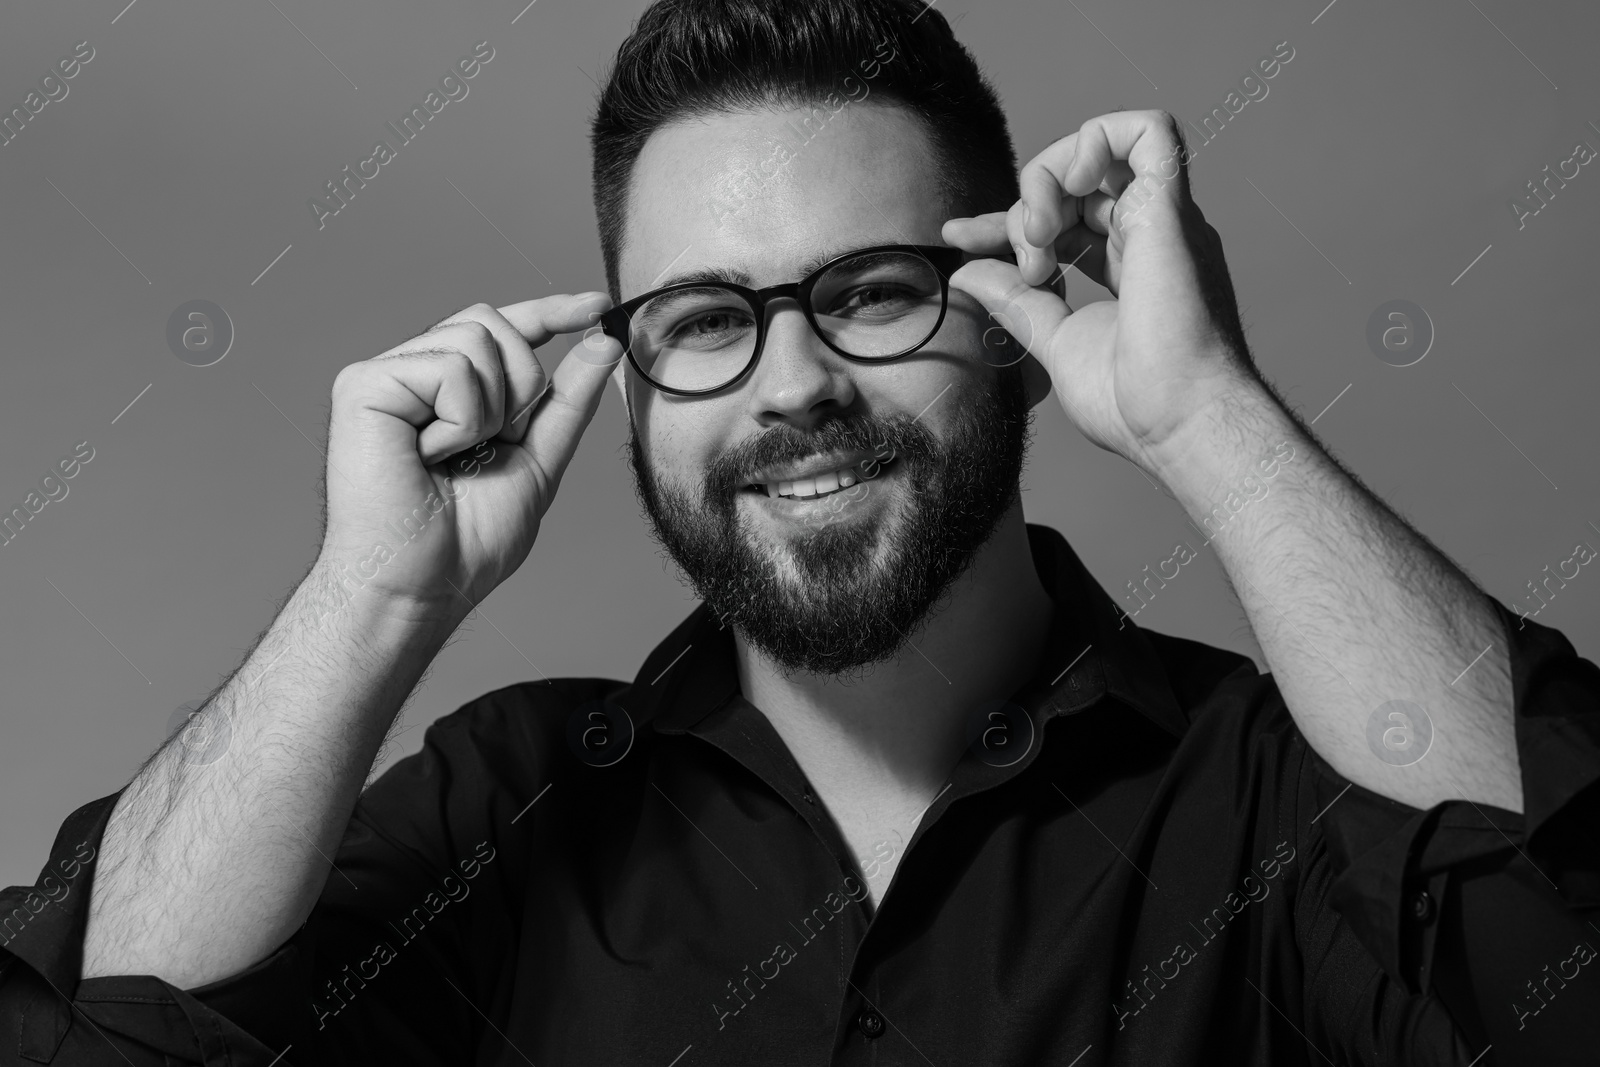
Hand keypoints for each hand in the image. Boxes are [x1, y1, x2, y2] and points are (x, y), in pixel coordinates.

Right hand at [321, 294, 620, 619]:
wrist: (421, 585)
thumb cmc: (466, 543)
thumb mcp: (538, 461)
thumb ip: (568, 401)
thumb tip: (603, 341)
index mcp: (448, 391)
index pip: (502, 329)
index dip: (550, 312)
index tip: (599, 306)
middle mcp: (413, 373)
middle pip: (493, 322)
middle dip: (521, 384)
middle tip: (494, 443)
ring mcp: (385, 375)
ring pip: (476, 337)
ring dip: (490, 409)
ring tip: (454, 456)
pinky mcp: (362, 384)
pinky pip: (448, 367)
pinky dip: (459, 421)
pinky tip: (429, 455)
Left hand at [943, 110, 1261, 476]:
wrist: (1182, 425)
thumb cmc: (1135, 404)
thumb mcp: (1055, 341)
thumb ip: (1016, 301)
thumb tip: (968, 272)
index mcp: (1131, 264)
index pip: (1062, 218)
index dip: (1007, 221)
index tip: (959, 238)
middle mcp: (1151, 234)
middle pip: (1072, 184)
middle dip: (1023, 209)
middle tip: (1025, 268)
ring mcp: (1163, 219)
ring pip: (1098, 150)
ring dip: (1048, 180)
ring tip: (1039, 238)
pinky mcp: (1170, 210)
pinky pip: (1148, 130)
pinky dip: (1096, 140)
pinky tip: (1068, 185)